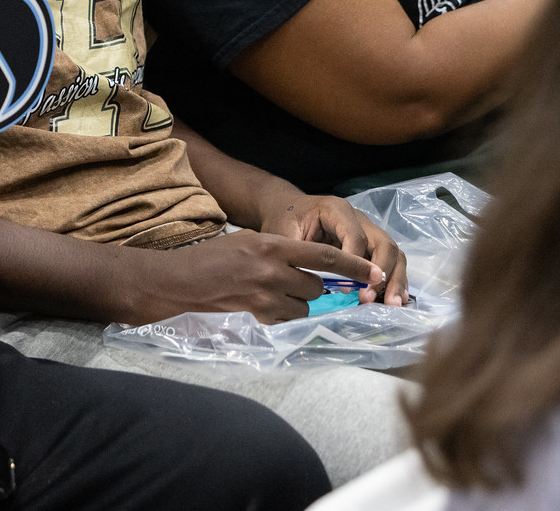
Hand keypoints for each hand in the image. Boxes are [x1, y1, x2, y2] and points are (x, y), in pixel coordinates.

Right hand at [127, 229, 383, 323]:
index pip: (324, 255)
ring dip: (300, 302)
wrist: (182, 280)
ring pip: (305, 305)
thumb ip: (281, 252)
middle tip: (297, 281)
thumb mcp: (250, 241)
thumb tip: (312, 267)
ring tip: (275, 292)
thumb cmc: (215, 256)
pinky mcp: (259, 315)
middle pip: (317, 285)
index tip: (376, 271)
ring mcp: (265, 296)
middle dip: (316, 287)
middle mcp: (272, 270)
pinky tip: (263, 304)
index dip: (354, 264)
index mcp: (272, 245)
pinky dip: (284, 313)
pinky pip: (288, 317)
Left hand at [255, 190, 409, 305]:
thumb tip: (316, 282)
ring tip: (392, 305)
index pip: (356, 237)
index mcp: (337, 210)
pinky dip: (395, 280)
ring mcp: (369, 231)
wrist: (288, 210)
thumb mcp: (284, 233)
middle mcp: (360, 219)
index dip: (355, 264)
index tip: (349, 290)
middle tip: (370, 299)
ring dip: (395, 280)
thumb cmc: (286, 220)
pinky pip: (391, 261)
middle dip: (383, 273)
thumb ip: (300, 254)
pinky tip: (397, 299)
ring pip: (393, 253)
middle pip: (384, 243)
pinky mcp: (371, 245)